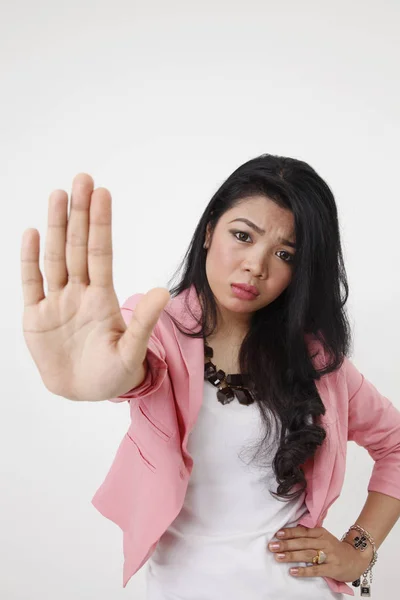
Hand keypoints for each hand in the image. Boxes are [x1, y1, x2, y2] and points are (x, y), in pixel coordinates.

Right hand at [21, 173, 170, 400]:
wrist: (84, 392)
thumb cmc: (113, 373)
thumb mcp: (132, 351)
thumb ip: (144, 322)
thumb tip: (164, 292)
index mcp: (102, 298)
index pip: (100, 253)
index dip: (100, 224)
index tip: (102, 193)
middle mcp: (79, 293)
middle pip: (77, 246)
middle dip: (79, 214)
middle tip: (81, 179)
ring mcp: (57, 302)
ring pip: (54, 258)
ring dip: (55, 228)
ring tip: (58, 196)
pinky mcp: (36, 317)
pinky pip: (31, 283)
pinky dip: (29, 260)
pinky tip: (31, 234)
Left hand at [267, 525, 371, 581]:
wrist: (356, 558)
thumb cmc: (335, 548)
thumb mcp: (323, 537)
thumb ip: (309, 535)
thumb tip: (288, 533)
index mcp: (321, 533)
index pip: (302, 531)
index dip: (289, 532)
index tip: (277, 534)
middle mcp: (324, 542)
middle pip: (302, 542)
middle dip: (286, 544)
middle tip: (272, 546)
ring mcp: (329, 555)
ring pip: (307, 554)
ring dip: (291, 556)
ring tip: (278, 557)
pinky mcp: (332, 568)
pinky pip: (316, 570)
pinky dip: (303, 570)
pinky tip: (293, 571)